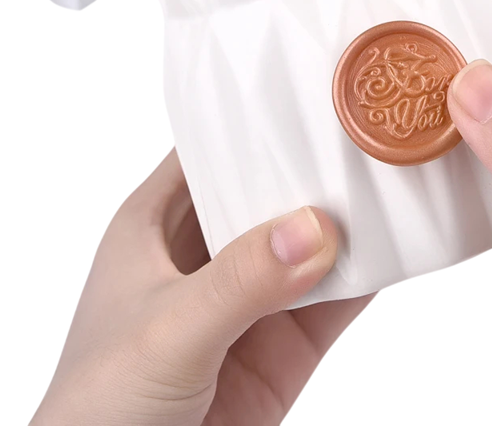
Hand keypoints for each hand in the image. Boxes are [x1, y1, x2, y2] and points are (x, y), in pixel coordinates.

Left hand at [32, 151, 370, 425]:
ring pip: (307, 245)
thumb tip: (314, 230)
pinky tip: (395, 252)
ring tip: (393, 186)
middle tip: (368, 137)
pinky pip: (333, 302)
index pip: (209, 153)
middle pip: (268, 193)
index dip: (253, 124)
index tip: (309, 97)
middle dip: (313, 170)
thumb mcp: (165, 331)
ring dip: (347, 224)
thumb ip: (239, 282)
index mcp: (157, 226)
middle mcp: (205, 254)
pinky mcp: (281, 347)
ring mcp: (247, 301)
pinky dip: (364, 278)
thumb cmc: (96, 410)